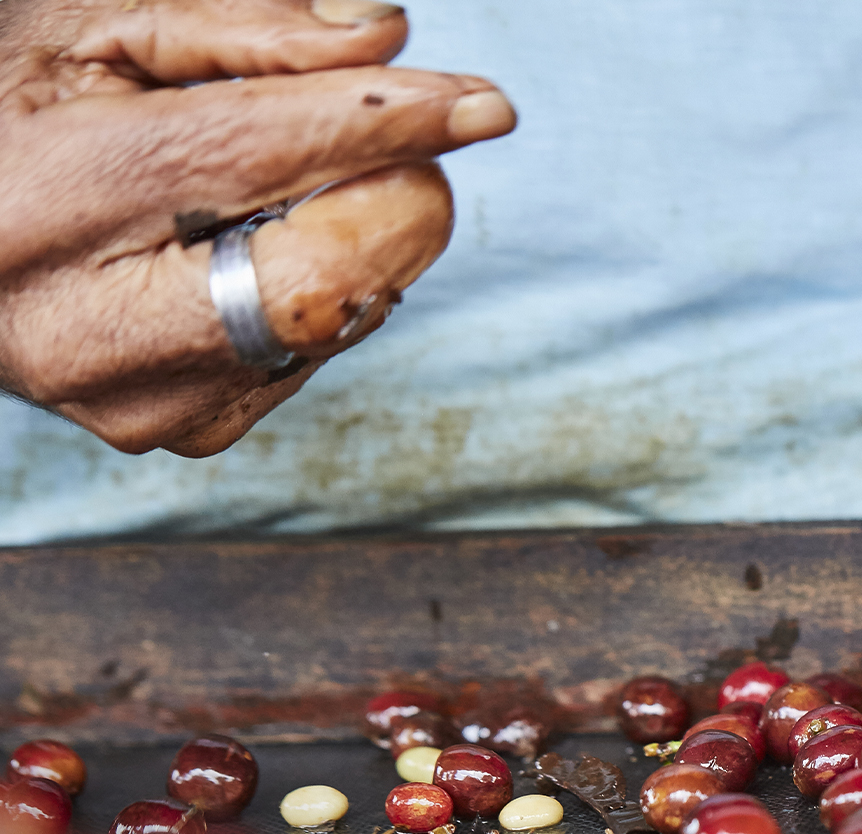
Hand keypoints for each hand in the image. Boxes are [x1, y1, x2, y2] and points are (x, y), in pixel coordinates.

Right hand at [0, 0, 515, 456]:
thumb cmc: (25, 117)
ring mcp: (142, 401)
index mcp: (51, 199)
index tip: (485, 107)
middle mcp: (89, 328)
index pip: (258, 155)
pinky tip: (244, 251)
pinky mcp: (189, 433)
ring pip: (339, 316)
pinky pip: (318, 347)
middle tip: (389, 137)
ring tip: (262, 193)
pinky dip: (319, 286)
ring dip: (353, 236)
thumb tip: (389, 40)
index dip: (387, 126)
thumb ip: (246, 33)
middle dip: (389, 193)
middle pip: (323, 274)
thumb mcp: (101, 33)